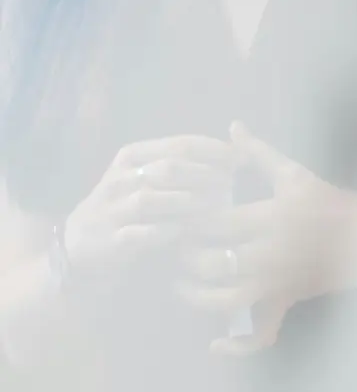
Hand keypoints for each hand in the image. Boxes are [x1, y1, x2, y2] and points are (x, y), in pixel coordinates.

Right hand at [63, 135, 238, 274]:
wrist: (80, 246)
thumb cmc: (128, 208)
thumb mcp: (148, 177)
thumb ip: (184, 162)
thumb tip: (239, 149)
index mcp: (132, 156)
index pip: (181, 145)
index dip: (216, 150)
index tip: (242, 160)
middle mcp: (120, 178)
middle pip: (171, 168)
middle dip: (207, 176)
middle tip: (232, 187)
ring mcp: (112, 209)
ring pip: (155, 198)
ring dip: (191, 203)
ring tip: (218, 209)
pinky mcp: (112, 240)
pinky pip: (144, 232)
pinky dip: (170, 231)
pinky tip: (189, 232)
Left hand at [177, 122, 356, 354]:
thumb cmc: (331, 202)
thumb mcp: (296, 174)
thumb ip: (259, 154)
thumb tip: (232, 127)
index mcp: (272, 217)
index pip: (215, 221)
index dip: (188, 220)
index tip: (174, 214)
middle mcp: (272, 252)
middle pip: (213, 262)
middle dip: (185, 257)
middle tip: (171, 247)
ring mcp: (278, 282)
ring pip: (225, 300)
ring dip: (196, 296)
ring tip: (180, 284)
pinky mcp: (285, 301)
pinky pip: (261, 333)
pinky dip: (236, 346)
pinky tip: (213, 344)